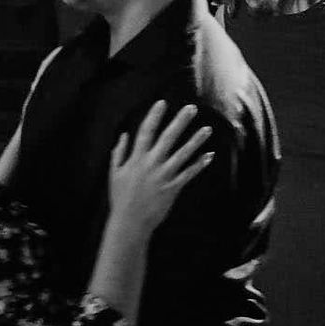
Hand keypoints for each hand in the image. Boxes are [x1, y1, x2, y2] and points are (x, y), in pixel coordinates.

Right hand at [107, 102, 213, 234]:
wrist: (129, 222)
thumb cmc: (121, 198)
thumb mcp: (115, 174)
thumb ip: (119, 153)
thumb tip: (124, 135)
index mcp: (136, 159)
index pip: (146, 132)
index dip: (154, 116)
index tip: (162, 103)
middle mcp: (151, 164)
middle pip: (168, 138)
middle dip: (180, 122)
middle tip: (192, 108)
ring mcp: (163, 176)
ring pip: (183, 154)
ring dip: (196, 141)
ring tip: (207, 129)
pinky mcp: (173, 188)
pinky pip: (189, 173)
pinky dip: (199, 164)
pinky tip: (209, 155)